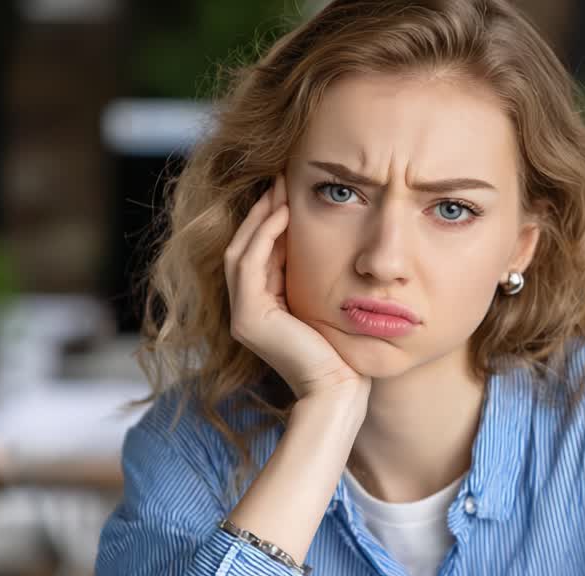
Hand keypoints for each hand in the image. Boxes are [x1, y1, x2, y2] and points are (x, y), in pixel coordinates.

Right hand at [224, 174, 369, 402]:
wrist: (339, 389)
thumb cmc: (342, 351)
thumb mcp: (324, 302)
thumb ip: (312, 277)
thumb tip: (326, 241)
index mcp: (261, 308)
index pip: (258, 253)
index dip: (270, 220)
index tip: (288, 190)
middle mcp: (244, 310)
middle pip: (244, 246)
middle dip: (262, 210)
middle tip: (280, 178)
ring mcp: (241, 314)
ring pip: (242, 250)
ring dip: (261, 216)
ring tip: (281, 187)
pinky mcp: (247, 316)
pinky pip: (250, 263)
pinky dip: (265, 235)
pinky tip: (284, 213)